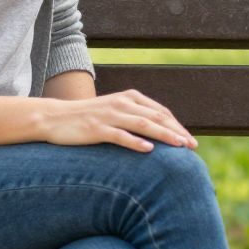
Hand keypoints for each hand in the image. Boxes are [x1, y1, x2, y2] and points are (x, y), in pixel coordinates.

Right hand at [39, 89, 196, 152]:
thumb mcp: (115, 112)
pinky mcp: (97, 128)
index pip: (161, 112)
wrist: (55, 118)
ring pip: (143, 125)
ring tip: (180, 146)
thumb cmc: (89, 118)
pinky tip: (149, 150)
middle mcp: (123, 103)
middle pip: (157, 117)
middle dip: (177, 132)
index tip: (191, 140)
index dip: (177, 126)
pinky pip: (120, 135)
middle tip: (193, 146)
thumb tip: (159, 133)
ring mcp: (110, 115)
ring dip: (164, 135)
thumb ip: (135, 117)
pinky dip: (136, 142)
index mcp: (130, 97)